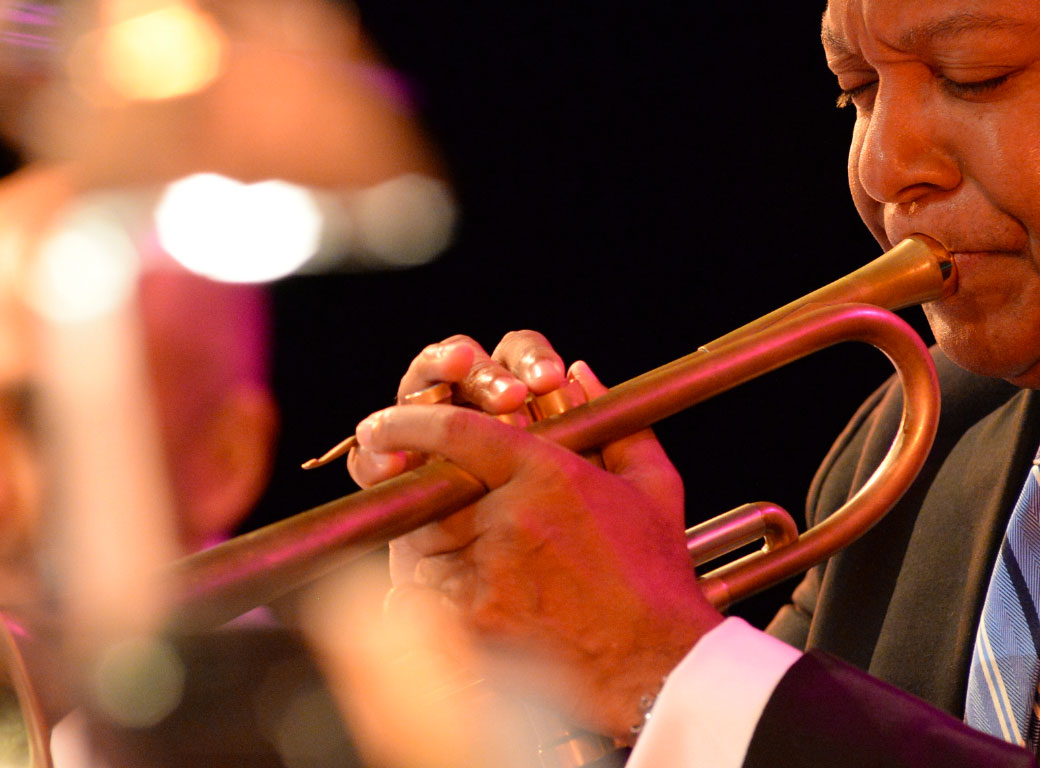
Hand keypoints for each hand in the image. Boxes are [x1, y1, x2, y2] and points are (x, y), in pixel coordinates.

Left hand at [347, 332, 723, 735]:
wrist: (658, 666)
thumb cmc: (655, 577)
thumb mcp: (651, 486)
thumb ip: (613, 422)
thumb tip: (581, 373)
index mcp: (546, 475)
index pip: (455, 432)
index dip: (408, 423)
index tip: (380, 425)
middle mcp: (510, 518)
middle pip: (431, 493)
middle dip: (425, 501)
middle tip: (434, 512)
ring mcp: (489, 573)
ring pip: (421, 548)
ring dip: (429, 551)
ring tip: (462, 564)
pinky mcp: (476, 624)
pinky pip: (425, 600)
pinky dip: (430, 600)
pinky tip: (459, 606)